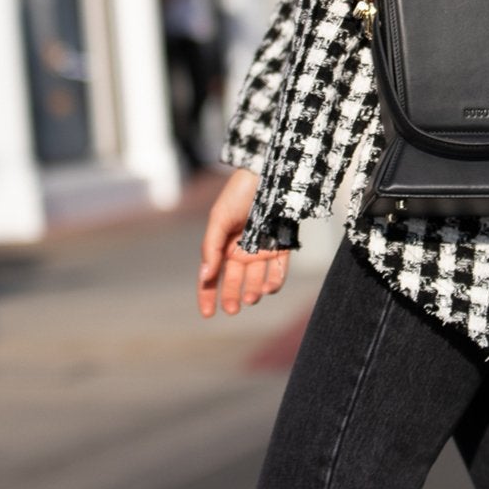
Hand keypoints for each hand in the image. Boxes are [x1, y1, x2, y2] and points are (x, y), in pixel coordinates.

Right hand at [198, 167, 290, 317]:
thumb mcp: (219, 218)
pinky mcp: (282, 248)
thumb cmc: (239, 194)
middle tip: (233, 308)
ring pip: (256, 281)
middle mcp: (241, 252)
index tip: (208, 314)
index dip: (207, 295)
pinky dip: (273, 283)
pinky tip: (267, 288)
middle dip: (233, 297)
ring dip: (253, 292)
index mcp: (223, 246)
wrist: (268, 174)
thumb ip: (211, 247)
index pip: (212, 277)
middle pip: (234, 283)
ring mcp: (261, 251)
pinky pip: (278, 272)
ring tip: (252, 296)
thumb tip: (206, 276)